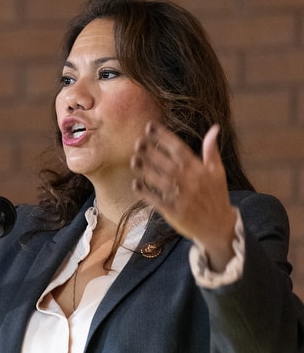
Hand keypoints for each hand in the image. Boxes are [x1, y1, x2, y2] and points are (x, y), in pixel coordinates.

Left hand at [130, 122, 236, 270]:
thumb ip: (211, 150)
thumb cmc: (216, 195)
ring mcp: (180, 197)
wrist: (219, 226)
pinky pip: (155, 199)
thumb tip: (214, 128)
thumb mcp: (217, 172)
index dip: (163, 136)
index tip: (150, 127)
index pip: (178, 148)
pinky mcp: (173, 211)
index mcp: (199, 169)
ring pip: (159, 180)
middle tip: (137, 142)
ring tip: (134, 159)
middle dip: (151, 151)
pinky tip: (135, 185)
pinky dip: (145, 192)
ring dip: (145, 169)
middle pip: (166, 162)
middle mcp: (189, 181)